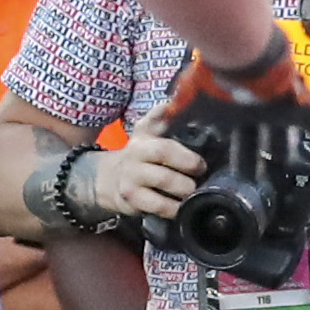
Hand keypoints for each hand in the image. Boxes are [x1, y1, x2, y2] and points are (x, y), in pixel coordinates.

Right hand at [86, 109, 210, 223]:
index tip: (201, 165)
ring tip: (193, 194)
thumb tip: (172, 100)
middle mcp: (134, 162)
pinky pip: (156, 208)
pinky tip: (181, 207)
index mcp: (142, 142)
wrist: (108, 178)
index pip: (165, 149)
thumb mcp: (145, 132)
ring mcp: (131, 183)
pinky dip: (172, 209)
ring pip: (161, 194)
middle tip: (200, 182)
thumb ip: (159, 117)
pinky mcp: (131, 202)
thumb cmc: (138, 155)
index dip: (186, 159)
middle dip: (186, 180)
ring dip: (182, 195)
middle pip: (164, 174)